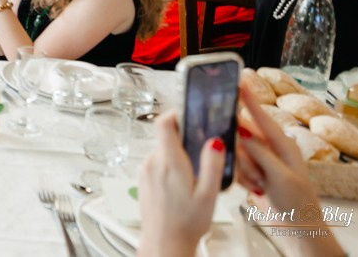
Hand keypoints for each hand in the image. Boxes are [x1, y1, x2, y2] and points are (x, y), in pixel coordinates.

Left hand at [138, 113, 224, 256]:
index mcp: (169, 163)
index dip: (176, 113)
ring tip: (195, 171)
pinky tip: (182, 182)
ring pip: (162, 150)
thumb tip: (215, 141)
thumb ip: (212, 165)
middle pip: (165, 136)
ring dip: (177, 153)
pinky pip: (157, 162)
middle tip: (202, 147)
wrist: (164, 243)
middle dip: (183, 138)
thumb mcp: (208, 195)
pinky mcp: (142, 179)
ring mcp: (145, 171)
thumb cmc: (187, 223)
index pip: (164, 123)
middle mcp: (153, 163)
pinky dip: (169, 164)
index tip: (190, 113)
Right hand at [235, 84, 346, 256]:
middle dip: (244, 155)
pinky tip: (255, 189)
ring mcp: (261, 162)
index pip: (262, 118)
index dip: (249, 101)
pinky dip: (242, 179)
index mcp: (284, 145)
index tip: (238, 83)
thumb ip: (260, 153)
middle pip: (244, 138)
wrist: (297, 229)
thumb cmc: (297, 203)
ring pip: (237, 154)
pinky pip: (235, 168)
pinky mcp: (252, 173)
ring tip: (260, 186)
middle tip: (257, 173)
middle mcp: (271, 149)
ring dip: (244, 171)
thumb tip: (242, 134)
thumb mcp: (280, 177)